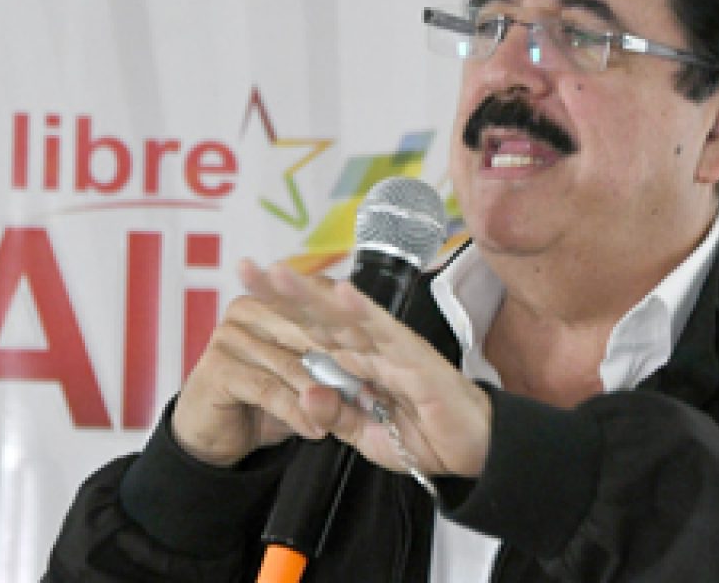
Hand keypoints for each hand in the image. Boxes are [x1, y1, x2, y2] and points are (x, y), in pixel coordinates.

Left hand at [171, 260, 491, 477]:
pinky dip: (366, 312)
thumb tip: (309, 398)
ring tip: (279, 274)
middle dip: (283, 292)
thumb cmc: (425, 435)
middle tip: (245, 269)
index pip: (310, 329)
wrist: (473, 448)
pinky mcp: (416, 358)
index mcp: (356, 361)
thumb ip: (335, 416)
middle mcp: (371, 346)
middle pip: (320, 314)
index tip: (246, 289)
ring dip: (312, 295)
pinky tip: (342, 293)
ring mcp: (393, 348)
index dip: (279, 308)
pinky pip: (388, 333)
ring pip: (346, 315)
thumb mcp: (364, 435)